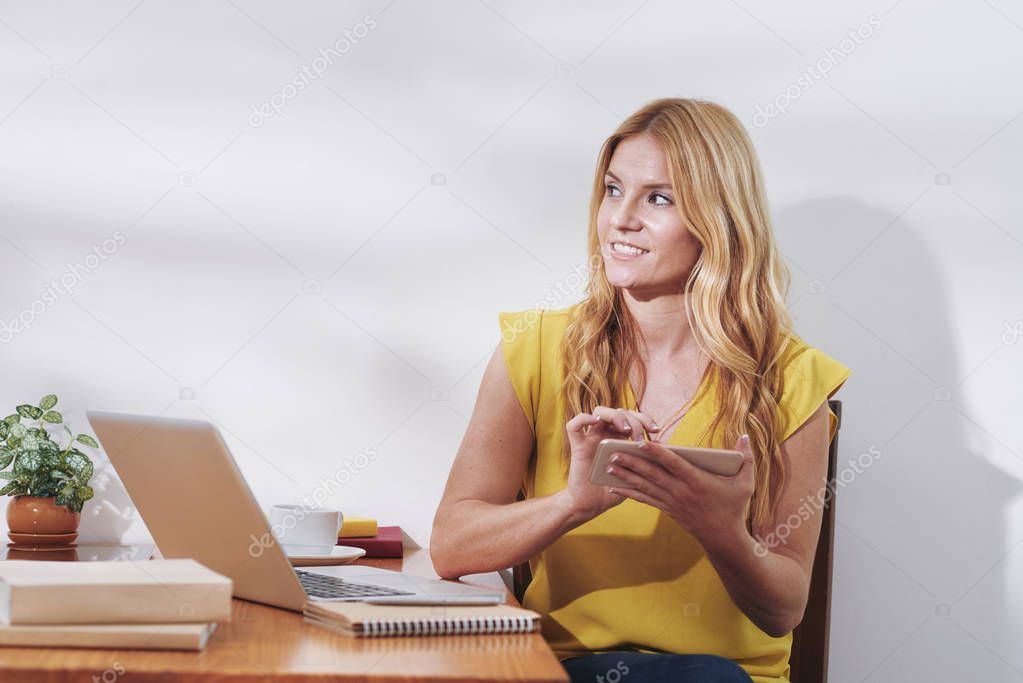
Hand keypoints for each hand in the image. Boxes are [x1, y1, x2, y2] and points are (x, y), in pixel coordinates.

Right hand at [561, 406, 659, 520]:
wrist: (592, 506)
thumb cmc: (614, 490)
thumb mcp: (635, 474)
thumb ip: (645, 460)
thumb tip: (662, 445)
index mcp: (619, 437)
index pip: (632, 417)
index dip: (644, 419)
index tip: (656, 430)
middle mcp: (605, 434)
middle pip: (618, 411)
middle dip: (632, 419)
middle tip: (639, 436)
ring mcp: (590, 439)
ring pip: (599, 412)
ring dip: (614, 416)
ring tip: (625, 430)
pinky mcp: (577, 447)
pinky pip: (574, 426)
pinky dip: (583, 419)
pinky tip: (595, 422)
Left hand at [604, 434, 754, 548]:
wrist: (723, 538)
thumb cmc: (734, 508)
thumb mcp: (745, 484)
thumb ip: (746, 459)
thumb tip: (747, 436)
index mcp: (697, 482)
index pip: (674, 464)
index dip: (658, 453)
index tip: (642, 442)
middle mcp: (680, 491)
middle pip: (652, 474)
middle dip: (632, 462)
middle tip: (613, 451)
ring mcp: (672, 502)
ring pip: (645, 486)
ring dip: (625, 475)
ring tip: (608, 465)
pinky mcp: (667, 510)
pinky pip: (645, 499)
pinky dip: (629, 492)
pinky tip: (614, 487)